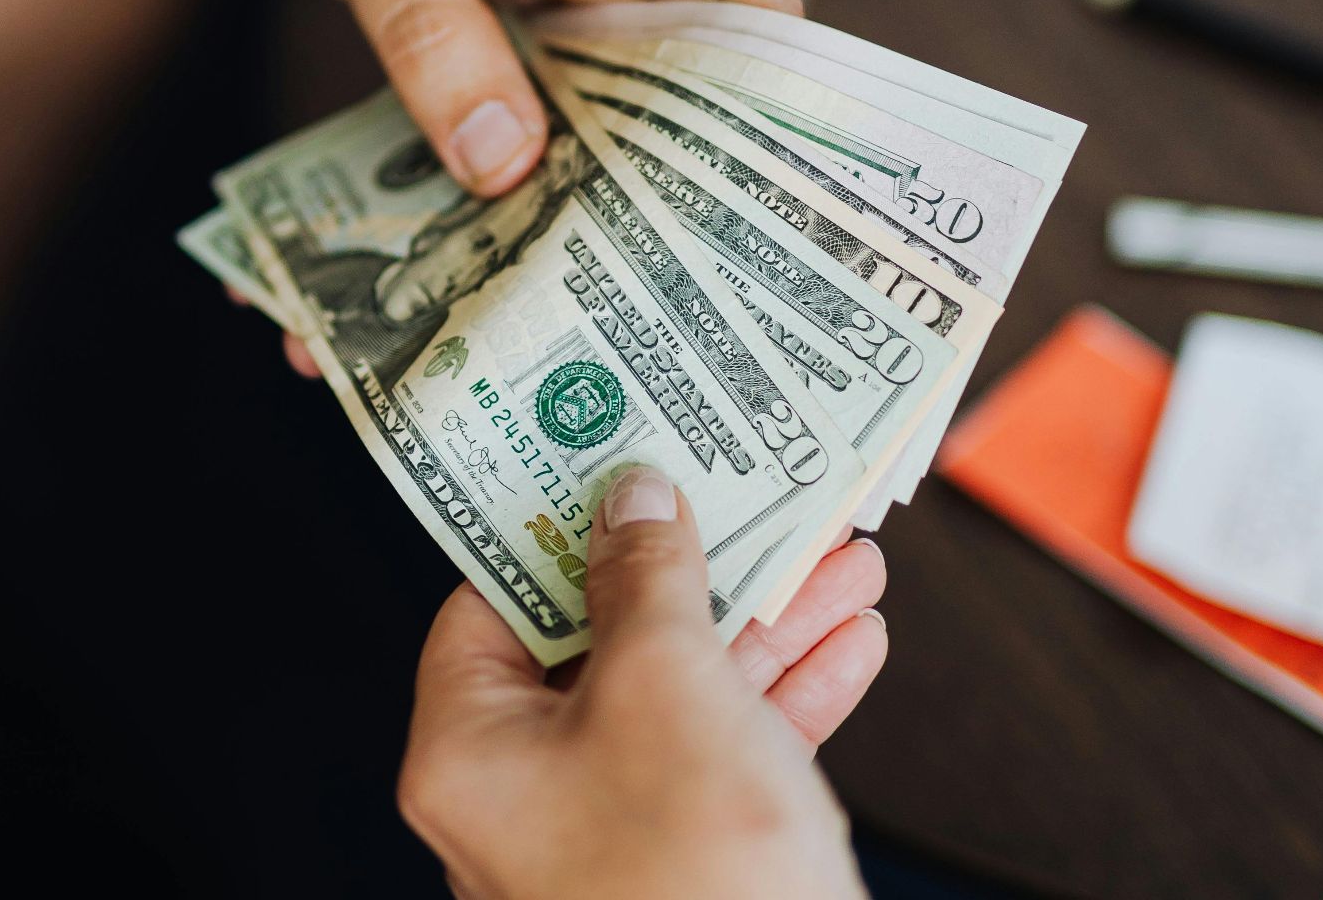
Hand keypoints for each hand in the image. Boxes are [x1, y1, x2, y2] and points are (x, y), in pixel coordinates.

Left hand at [273, 0, 798, 374]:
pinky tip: (468, 258)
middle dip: (663, 200)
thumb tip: (503, 165)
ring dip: (576, 209)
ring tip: (554, 311)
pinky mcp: (522, 52)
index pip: (748, 17)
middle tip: (643, 307)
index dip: (770, 117)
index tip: (755, 221)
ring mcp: (574, 15)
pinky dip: (508, 189)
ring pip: (609, 128)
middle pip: (686, 98)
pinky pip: (536, 128)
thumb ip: (433, 34)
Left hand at [399, 467, 880, 898]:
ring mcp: (606, 829)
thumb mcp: (666, 687)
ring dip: (764, 624)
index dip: (558, 527)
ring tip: (840, 558)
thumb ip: (649, 583)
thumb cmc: (694, 877)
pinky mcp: (685, 860)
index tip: (612, 463)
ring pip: (679, 693)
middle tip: (750, 498)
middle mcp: (524, 791)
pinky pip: (726, 755)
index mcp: (470, 749)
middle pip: (601, 642)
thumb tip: (633, 501)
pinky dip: (786, 699)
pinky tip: (851, 644)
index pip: (493, 603)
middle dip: (696, 571)